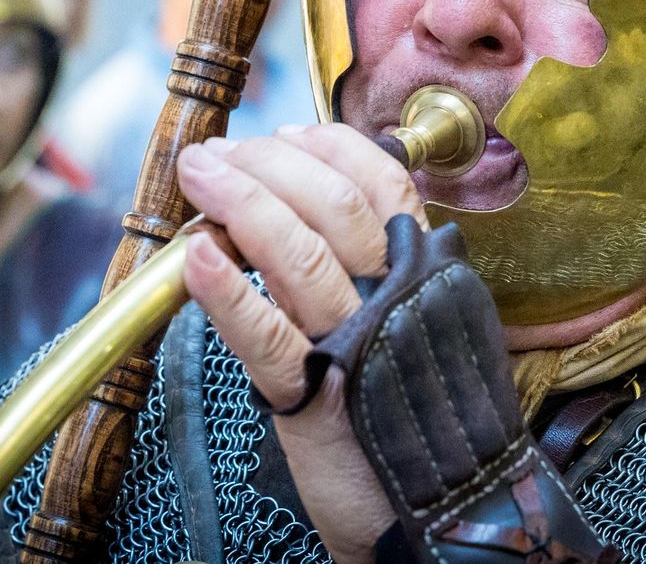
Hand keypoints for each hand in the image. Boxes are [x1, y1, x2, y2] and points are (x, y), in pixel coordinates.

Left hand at [179, 122, 420, 563]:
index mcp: (427, 275)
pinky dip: (228, 291)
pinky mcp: (316, 400)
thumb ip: (382, 274)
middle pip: (334, 204)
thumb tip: (320, 214)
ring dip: (240, 201)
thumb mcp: (418, 328)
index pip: (387, 183)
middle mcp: (397, 298)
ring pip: (299, 252)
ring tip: (199, 176)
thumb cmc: (421, 417)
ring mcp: (357, 345)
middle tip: (217, 152)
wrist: (448, 512)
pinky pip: (267, 335)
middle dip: (268, 164)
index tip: (286, 132)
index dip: (331, 148)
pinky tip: (197, 255)